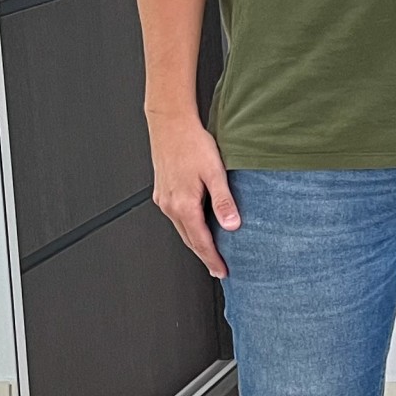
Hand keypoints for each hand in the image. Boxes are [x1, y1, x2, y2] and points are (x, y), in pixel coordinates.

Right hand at [148, 107, 238, 277]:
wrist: (170, 124)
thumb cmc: (192, 144)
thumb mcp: (214, 172)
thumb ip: (223, 201)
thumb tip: (232, 225)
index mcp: (183, 204)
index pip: (200, 241)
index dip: (212, 259)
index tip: (222, 271)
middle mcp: (169, 205)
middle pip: (189, 239)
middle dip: (204, 256)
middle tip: (218, 269)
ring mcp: (163, 199)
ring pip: (181, 229)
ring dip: (196, 242)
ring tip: (211, 252)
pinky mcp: (162, 191)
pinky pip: (176, 217)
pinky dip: (188, 227)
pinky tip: (198, 226)